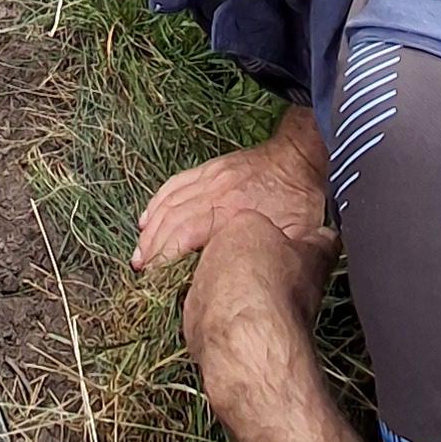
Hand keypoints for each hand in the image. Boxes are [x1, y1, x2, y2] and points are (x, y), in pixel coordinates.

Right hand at [134, 115, 329, 270]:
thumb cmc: (300, 198)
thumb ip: (275, 256)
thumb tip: (263, 285)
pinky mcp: (209, 170)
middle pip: (172, 221)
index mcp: (233, 213)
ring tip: (140, 252)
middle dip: (152, 247)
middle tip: (140, 270)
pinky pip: (174, 184)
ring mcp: (210, 179)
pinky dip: (157, 202)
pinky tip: (147, 218)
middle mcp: (215, 194)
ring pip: (169, 203)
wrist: (300, 155)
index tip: (154, 277)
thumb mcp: (297, 234)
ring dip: (150, 228)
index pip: (187, 235)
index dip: (166, 256)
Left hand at [179, 210, 337, 419]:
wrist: (251, 330)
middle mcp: (213, 250)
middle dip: (253, 275)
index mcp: (243, 225)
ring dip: (237, 301)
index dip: (275, 251)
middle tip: (276, 294)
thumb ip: (320, 243)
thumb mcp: (316, 258)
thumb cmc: (283, 289)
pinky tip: (245, 336)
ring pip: (219, 288)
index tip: (288, 268)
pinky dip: (225, 325)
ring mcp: (198, 283)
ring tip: (263, 319)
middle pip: (235, 258)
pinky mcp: (190, 315)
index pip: (257, 231)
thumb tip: (327, 238)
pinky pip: (210, 316)